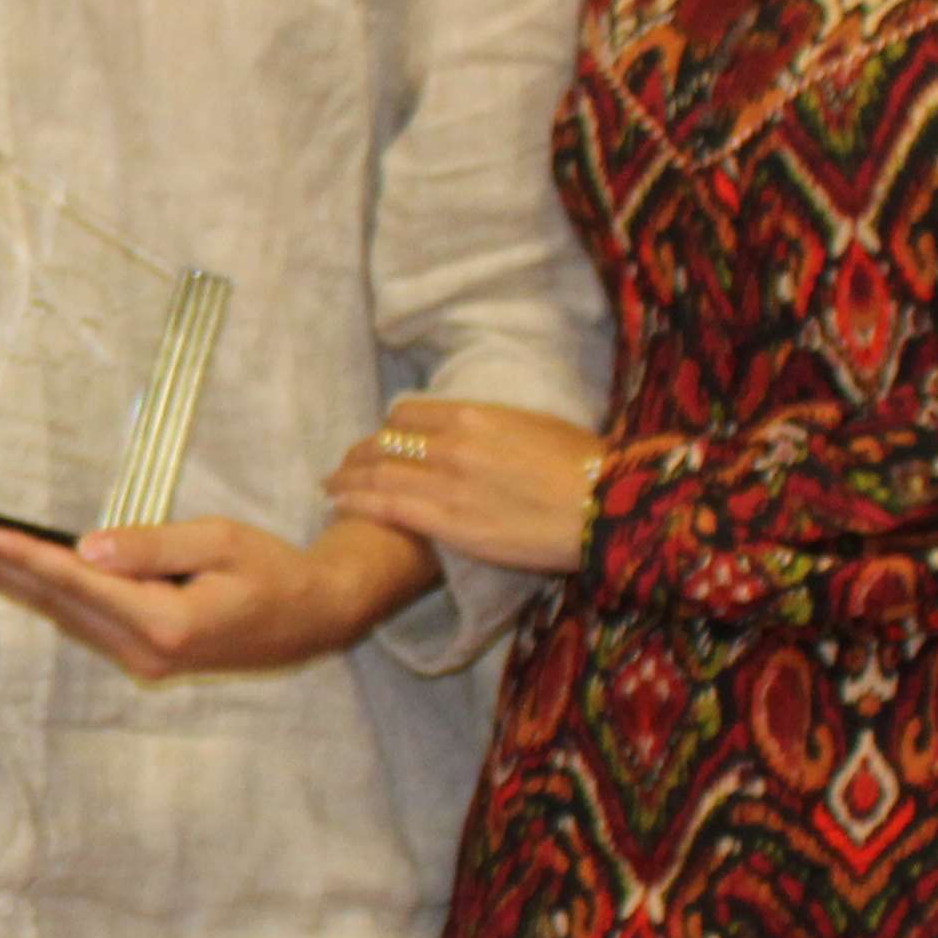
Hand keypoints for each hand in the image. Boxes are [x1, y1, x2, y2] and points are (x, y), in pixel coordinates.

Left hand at [0, 513, 431, 682]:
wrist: (314, 617)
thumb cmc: (273, 571)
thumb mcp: (220, 541)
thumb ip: (153, 546)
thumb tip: (89, 548)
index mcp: (167, 623)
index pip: (80, 584)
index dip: (28, 559)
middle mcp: (147, 651)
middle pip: (61, 606)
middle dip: (3, 575)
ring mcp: (145, 660)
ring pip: (68, 618)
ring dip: (17, 588)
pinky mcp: (146, 657)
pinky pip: (86, 623)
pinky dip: (50, 599)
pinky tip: (19, 580)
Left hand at [328, 399, 605, 577]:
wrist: (607, 506)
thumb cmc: (588, 467)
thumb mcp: (538, 428)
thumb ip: (499, 428)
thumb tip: (488, 432)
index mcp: (474, 414)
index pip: (407, 414)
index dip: (389, 429)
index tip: (381, 441)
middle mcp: (451, 443)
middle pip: (385, 443)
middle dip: (360, 455)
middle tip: (344, 465)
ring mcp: (446, 483)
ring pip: (378, 474)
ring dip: (348, 479)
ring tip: (330, 485)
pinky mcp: (448, 523)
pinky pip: (387, 507)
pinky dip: (356, 502)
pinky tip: (338, 503)